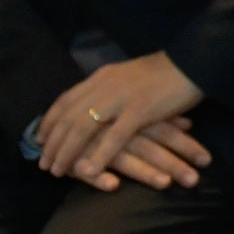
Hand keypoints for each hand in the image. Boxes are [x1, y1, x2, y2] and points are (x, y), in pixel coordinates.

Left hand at [35, 52, 205, 187]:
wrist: (193, 62)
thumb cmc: (165, 72)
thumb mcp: (128, 76)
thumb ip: (110, 88)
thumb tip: (95, 102)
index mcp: (101, 77)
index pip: (65, 100)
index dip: (50, 122)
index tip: (40, 140)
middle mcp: (105, 86)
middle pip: (69, 117)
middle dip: (53, 143)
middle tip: (44, 164)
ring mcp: (121, 98)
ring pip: (84, 128)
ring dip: (67, 152)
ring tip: (58, 171)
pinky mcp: (140, 110)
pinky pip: (114, 137)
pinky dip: (98, 156)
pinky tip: (89, 171)